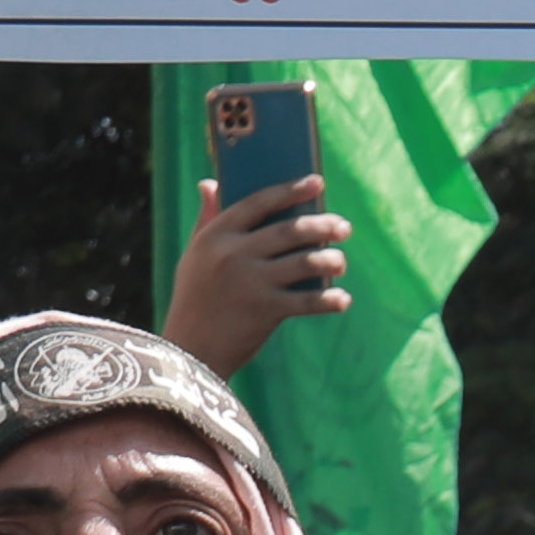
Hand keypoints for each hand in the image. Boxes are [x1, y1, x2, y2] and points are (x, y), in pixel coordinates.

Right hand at [160, 179, 351, 372]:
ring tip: (341, 262)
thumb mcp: (193, 256)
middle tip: (344, 227)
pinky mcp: (266, 311)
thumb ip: (206, 219)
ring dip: (331, 261)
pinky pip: (308, 301)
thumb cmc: (194, 299)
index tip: (317, 182)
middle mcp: (233, 254)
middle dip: (323, 226)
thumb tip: (210, 182)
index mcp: (215, 235)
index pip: (259, 202)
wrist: (190, 352)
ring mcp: (251, 282)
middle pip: (290, 230)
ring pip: (305, 262)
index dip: (291, 190)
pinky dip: (329, 300)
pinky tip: (342, 299)